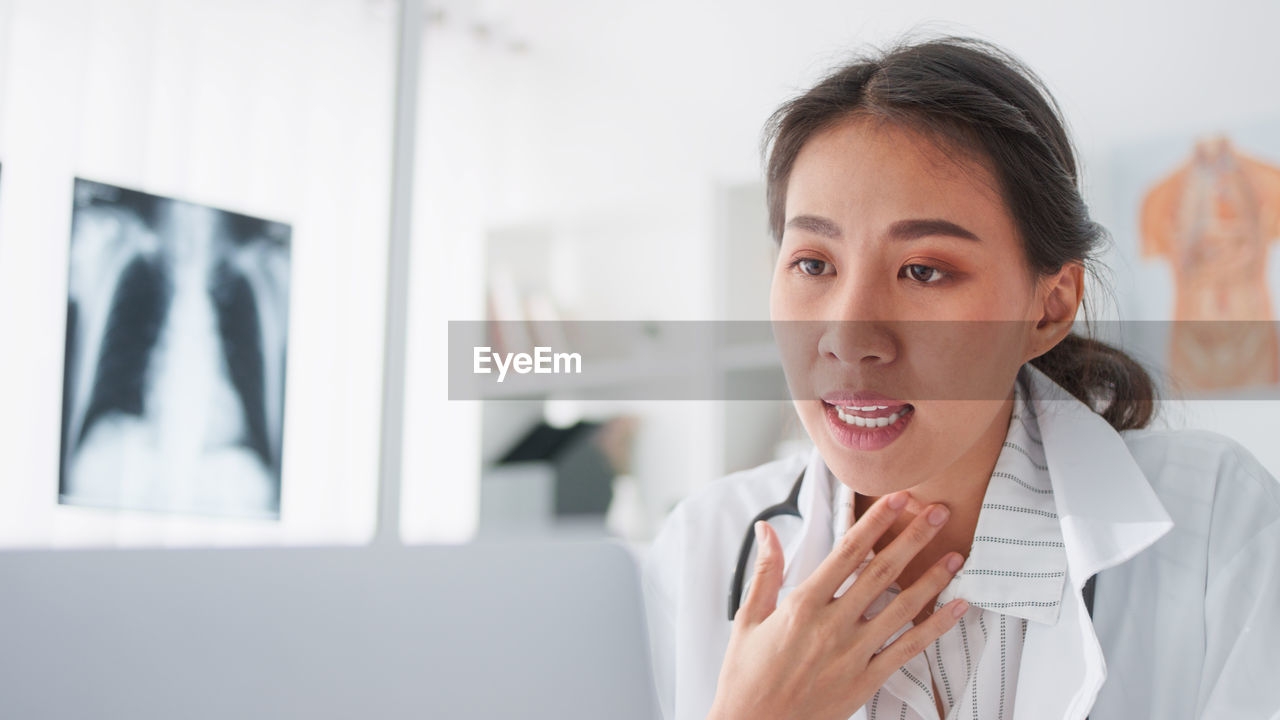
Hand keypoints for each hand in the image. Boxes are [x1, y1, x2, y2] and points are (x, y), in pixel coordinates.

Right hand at [708, 492, 967, 719]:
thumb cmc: (746, 676)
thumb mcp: (749, 618)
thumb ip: (765, 571)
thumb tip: (767, 530)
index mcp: (802, 605)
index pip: (846, 553)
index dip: (874, 523)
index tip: (895, 499)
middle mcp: (832, 626)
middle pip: (881, 572)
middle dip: (913, 539)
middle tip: (938, 512)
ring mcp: (853, 654)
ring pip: (902, 608)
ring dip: (933, 579)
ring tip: (955, 554)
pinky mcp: (866, 681)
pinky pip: (908, 649)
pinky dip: (936, 627)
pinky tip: (956, 608)